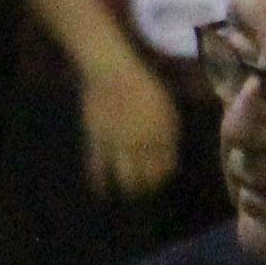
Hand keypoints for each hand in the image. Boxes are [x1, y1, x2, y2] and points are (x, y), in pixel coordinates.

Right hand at [76, 56, 184, 198]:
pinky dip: (100, 180)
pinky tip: (101, 188)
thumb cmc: (142, 84)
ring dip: (127, 187)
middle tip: (144, 189)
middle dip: (147, 186)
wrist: (113, 72)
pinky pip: (98, 166)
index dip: (163, 174)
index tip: (159, 177)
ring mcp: (121, 142)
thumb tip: (167, 152)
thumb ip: (167, 132)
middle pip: (148, 176)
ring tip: (126, 192)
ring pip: (125, 176)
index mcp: (164, 132)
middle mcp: (144, 141)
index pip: (166, 166)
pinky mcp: (98, 140)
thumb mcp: (164, 107)